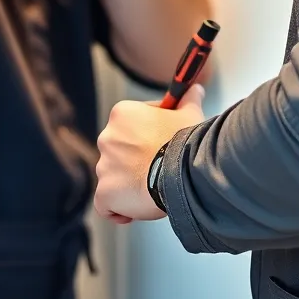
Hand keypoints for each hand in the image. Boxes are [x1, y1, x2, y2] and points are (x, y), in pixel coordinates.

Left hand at [94, 85, 205, 223]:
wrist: (182, 172)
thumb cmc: (184, 142)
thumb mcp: (190, 114)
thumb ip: (188, 100)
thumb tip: (195, 89)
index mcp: (122, 114)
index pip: (130, 124)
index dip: (147, 136)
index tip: (160, 145)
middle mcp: (107, 137)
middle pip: (119, 151)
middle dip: (135, 160)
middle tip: (158, 169)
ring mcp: (104, 166)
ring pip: (113, 177)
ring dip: (128, 183)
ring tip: (151, 189)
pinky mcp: (104, 193)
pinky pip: (105, 204)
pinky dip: (117, 208)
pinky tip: (133, 209)